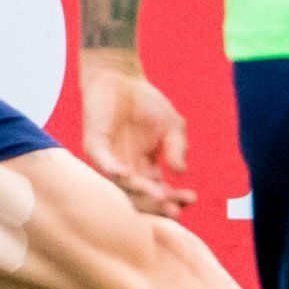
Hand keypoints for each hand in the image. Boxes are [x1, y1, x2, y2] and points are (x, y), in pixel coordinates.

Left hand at [78, 50, 191, 219]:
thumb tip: (180, 172)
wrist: (120, 77)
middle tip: (175, 211)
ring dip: (142, 192)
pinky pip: (104, 163)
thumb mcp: (173, 127)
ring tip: (161, 196)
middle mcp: (127, 170)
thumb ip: (177, 149)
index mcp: (145, 169)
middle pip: (142, 197)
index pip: (160, 192)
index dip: (175, 198)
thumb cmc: (146, 103)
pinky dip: (115, 170)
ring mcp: (110, 160)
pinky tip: (128, 175)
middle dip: (159, 205)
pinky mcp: (95, 146)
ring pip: (124, 186)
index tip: (192, 198)